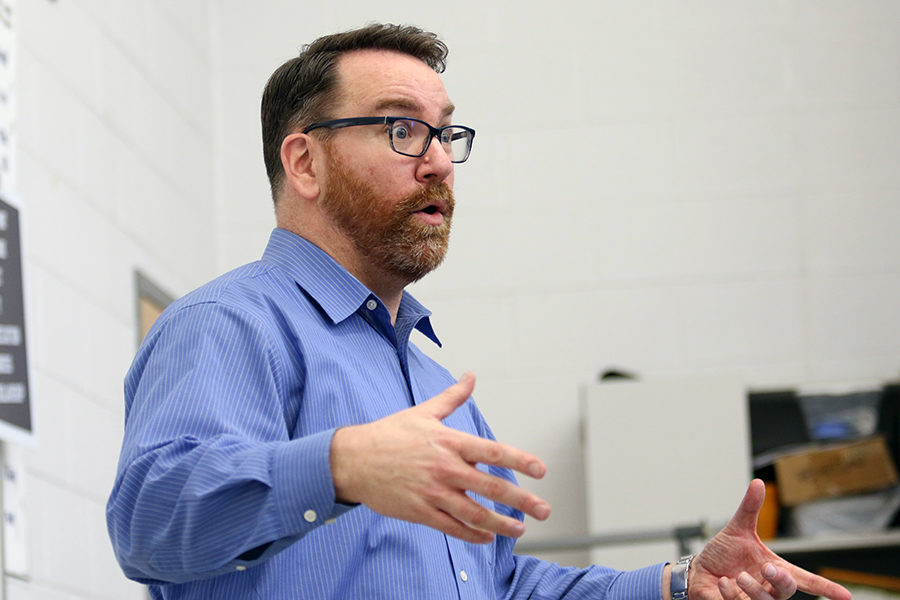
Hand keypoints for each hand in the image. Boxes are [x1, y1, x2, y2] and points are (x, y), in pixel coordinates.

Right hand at [329, 372, 550, 543]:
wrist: (353, 460)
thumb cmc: (389, 434)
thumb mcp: (423, 412)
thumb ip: (452, 397)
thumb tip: (470, 376)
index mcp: (449, 442)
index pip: (493, 452)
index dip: (520, 460)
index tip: (541, 469)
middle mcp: (445, 468)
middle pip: (491, 487)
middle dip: (521, 500)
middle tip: (544, 509)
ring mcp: (433, 493)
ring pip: (475, 513)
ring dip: (501, 524)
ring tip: (520, 529)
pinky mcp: (421, 512)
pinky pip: (452, 528)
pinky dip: (472, 535)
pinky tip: (487, 538)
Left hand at [688, 479, 851, 599]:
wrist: (698, 570)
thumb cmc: (722, 554)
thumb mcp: (737, 529)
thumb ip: (750, 509)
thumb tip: (758, 483)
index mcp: (773, 569)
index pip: (806, 580)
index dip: (826, 588)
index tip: (846, 596)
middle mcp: (767, 587)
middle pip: (787, 591)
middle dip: (781, 581)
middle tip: (768, 568)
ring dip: (753, 589)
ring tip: (737, 576)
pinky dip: (729, 593)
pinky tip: (721, 582)